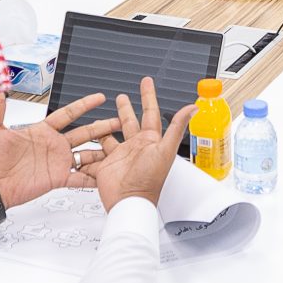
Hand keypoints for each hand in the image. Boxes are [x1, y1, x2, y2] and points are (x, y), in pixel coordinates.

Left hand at [0, 93, 118, 207]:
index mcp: (41, 131)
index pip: (68, 114)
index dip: (84, 105)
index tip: (99, 98)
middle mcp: (53, 145)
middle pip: (84, 132)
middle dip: (102, 126)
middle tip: (119, 120)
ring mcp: (57, 162)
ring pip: (86, 154)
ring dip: (102, 151)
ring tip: (119, 146)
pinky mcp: (58, 178)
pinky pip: (80, 178)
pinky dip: (93, 177)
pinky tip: (106, 175)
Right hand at [80, 78, 197, 209]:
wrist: (128, 200)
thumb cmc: (149, 179)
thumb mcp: (166, 150)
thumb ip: (177, 127)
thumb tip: (193, 108)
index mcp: (150, 140)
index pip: (150, 113)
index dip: (148, 96)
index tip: (146, 82)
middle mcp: (135, 145)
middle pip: (129, 121)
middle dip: (126, 108)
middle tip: (122, 96)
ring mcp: (120, 153)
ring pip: (111, 133)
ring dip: (107, 123)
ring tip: (102, 113)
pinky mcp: (106, 162)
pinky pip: (98, 149)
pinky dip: (93, 142)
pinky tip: (89, 134)